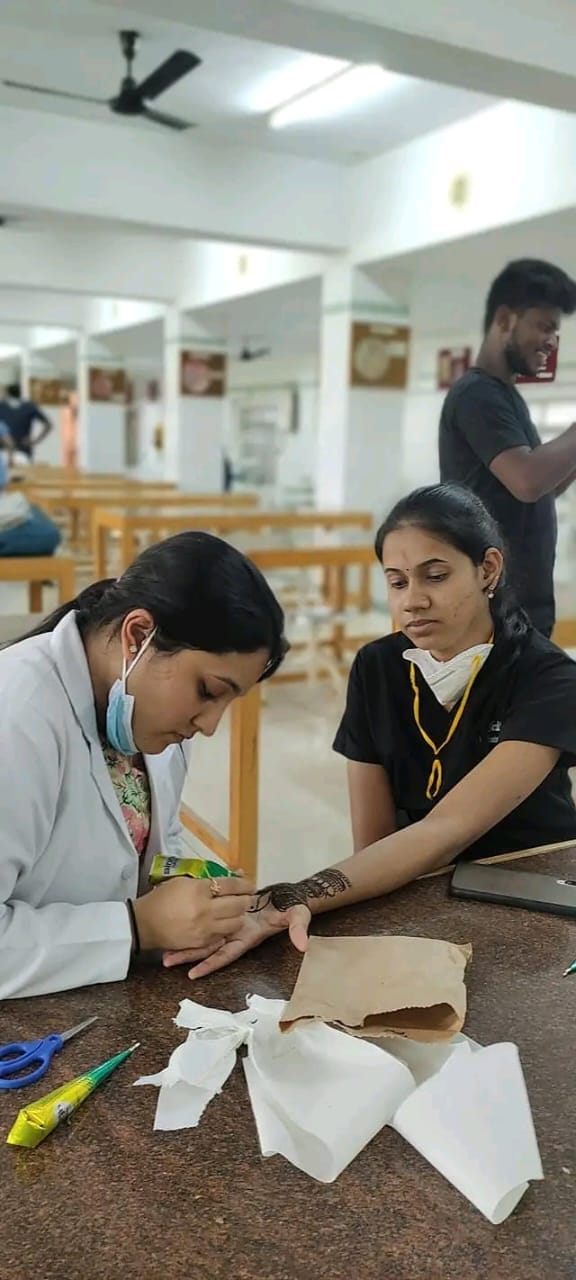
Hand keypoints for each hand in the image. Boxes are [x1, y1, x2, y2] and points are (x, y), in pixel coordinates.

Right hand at [132, 875, 253, 952]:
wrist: (144, 924)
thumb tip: (229, 876)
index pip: (230, 885)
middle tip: (247, 896)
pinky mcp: (202, 943)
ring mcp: (205, 928)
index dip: (244, 883)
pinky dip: (227, 928)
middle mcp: (205, 910)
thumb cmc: (162, 899)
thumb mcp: (182, 881)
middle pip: (239, 904)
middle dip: (246, 899)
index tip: (250, 883)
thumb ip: (206, 880)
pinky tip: (224, 922)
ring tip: (235, 910)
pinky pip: (224, 935)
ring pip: (236, 922)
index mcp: (198, 891)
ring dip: (239, 915)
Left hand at [162, 900, 310, 978]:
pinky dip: (192, 928)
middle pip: (209, 948)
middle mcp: (236, 934)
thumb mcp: (298, 916)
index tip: (193, 974)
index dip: (211, 963)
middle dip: (189, 955)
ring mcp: (230, 926)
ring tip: (164, 953)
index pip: (227, 954)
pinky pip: (207, 923)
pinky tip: (176, 931)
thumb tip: (302, 945)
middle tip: (166, 961)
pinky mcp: (226, 915)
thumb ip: (298, 928)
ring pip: (204, 938)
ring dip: (185, 945)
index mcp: (249, 937)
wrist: (289, 895)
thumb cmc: (293, 907)